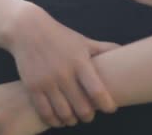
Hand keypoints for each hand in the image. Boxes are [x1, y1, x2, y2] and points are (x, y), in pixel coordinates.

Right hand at [8, 6, 119, 126]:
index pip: (97, 90)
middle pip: (82, 107)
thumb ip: (103, 49)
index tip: (111, 109)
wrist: (28, 30)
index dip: (107, 104)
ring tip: (75, 119)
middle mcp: (64, 73)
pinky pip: (45, 112)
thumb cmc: (60, 37)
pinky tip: (59, 120)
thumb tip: (124, 49)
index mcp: (80, 62)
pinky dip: (54, 121)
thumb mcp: (83, 41)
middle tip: (90, 115)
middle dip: (89, 115)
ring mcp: (47, 81)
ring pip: (64, 113)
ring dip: (72, 120)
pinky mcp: (33, 87)